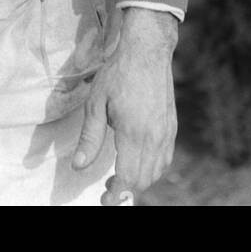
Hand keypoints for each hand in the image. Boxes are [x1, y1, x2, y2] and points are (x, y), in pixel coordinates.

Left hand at [72, 7, 177, 205]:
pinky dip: (153, 168)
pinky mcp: (171, 127)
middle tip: (107, 187)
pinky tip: (138, 161)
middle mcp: (154, 137)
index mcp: (134, 133)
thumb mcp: (96, 103)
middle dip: (126, 190)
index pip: (128, 178)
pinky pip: (165, 158)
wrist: (147, 51)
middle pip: (144, 180)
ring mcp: (166, 132)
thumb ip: (90, 138)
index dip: (116, 195)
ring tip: (120, 175)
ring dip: (140, 180)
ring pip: (157, 172)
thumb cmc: (118, 73)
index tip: (104, 200)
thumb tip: (78, 166)